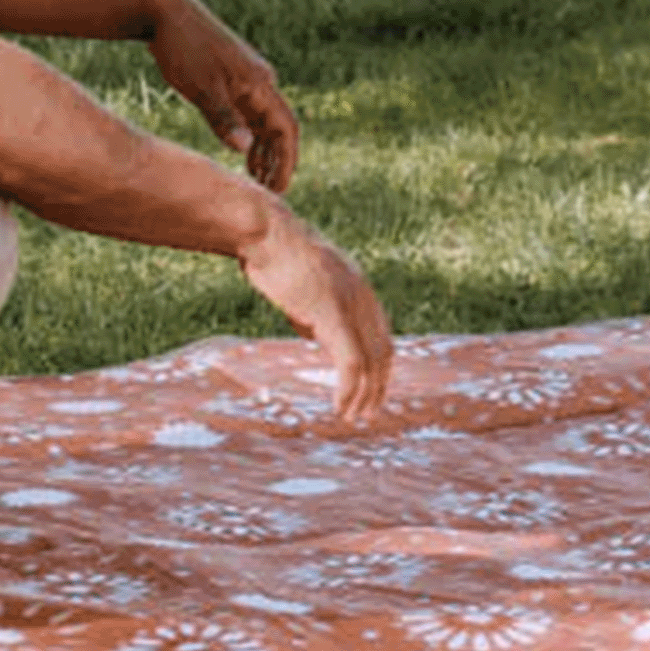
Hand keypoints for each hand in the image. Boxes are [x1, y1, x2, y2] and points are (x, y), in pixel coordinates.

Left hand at [147, 0, 301, 193]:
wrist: (167, 13)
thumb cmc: (183, 49)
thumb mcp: (201, 88)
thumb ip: (224, 119)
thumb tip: (244, 149)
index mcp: (260, 83)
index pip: (286, 128)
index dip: (287, 161)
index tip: (278, 190)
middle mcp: (261, 81)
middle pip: (280, 128)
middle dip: (278, 162)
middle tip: (269, 195)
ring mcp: (248, 80)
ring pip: (266, 122)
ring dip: (265, 152)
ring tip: (257, 183)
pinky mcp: (233, 79)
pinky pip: (252, 114)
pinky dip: (252, 137)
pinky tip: (244, 155)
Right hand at [240, 198, 394, 420]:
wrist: (265, 233)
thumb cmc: (277, 257)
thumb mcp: (306, 288)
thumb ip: (317, 312)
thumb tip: (315, 335)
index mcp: (361, 290)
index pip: (382, 338)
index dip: (379, 370)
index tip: (371, 393)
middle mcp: (364, 298)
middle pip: (383, 353)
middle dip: (378, 387)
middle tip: (367, 414)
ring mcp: (351, 305)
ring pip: (370, 362)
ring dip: (364, 395)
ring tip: (352, 417)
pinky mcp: (332, 314)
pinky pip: (351, 361)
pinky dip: (349, 389)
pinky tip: (340, 405)